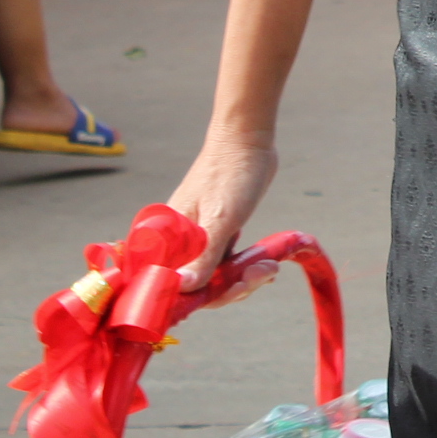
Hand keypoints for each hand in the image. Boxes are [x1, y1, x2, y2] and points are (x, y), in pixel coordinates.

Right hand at [169, 130, 282, 301]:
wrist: (249, 140)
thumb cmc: (230, 173)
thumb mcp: (220, 219)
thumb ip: (204, 256)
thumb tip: (184, 288)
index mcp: (168, 238)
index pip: (169, 283)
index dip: (193, 298)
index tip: (224, 295)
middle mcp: (180, 242)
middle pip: (197, 285)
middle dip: (229, 288)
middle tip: (257, 278)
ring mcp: (200, 239)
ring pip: (215, 276)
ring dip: (243, 278)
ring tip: (268, 267)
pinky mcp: (219, 234)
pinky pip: (227, 263)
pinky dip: (245, 268)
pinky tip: (266, 265)